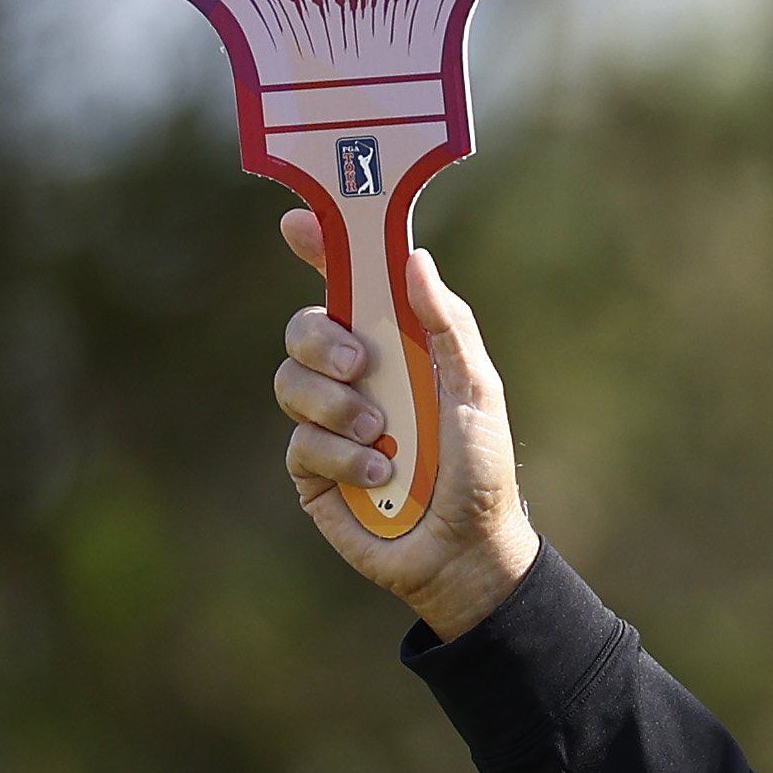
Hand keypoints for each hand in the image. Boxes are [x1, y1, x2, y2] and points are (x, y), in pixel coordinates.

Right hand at [271, 210, 540, 640]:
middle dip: (323, 339)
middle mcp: (355, 376)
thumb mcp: (476, 391)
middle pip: (303, 328)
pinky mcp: (311, 468)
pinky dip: (344, 456)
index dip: (320, 250)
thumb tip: (414, 259)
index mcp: (395, 346)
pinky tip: (381, 475)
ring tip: (384, 436)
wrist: (466, 549)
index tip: (298, 224)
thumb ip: (447, 326)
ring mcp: (328, 420)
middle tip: (360, 363)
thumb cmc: (481, 469)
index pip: (348, 286)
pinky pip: (301, 441)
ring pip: (291, 382)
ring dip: (339, 406)